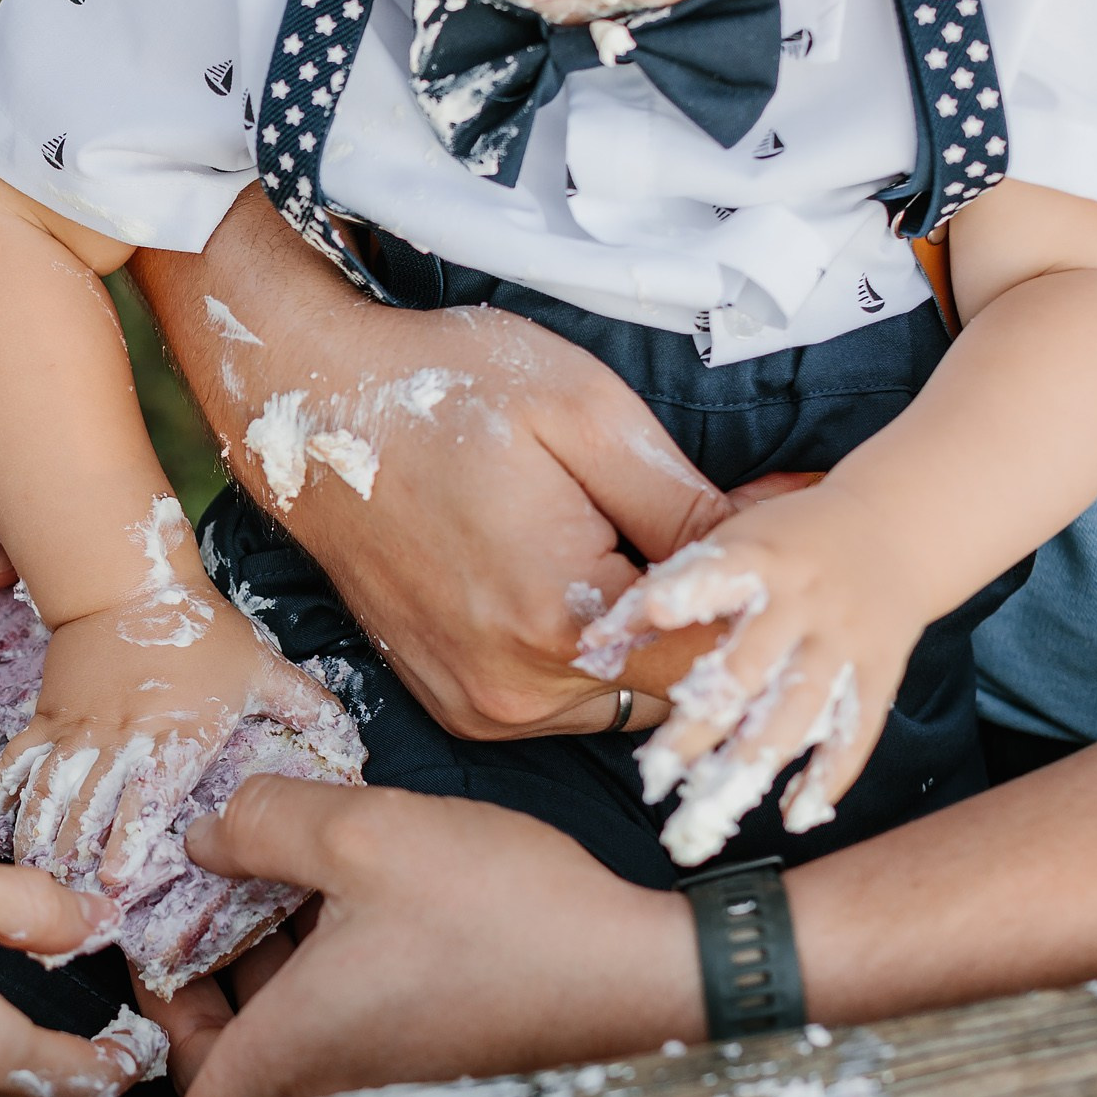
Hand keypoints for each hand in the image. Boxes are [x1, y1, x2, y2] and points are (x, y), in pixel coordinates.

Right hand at [0, 575, 340, 894]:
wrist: (129, 580)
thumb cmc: (202, 632)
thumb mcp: (263, 668)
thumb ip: (307, 708)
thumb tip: (355, 748)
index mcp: (174, 733)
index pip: (147, 795)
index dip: (128, 840)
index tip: (115, 880)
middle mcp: (120, 736)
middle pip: (90, 806)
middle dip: (76, 857)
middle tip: (69, 901)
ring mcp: (76, 728)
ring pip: (48, 791)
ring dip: (39, 838)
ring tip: (34, 878)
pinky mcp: (46, 718)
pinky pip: (17, 763)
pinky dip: (1, 799)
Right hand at [130, 193, 733, 739]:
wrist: (307, 410)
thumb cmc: (445, 392)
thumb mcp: (589, 416)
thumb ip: (692, 504)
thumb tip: (789, 532)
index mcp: (560, 620)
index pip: (718, 652)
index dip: (762, 595)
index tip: (772, 527)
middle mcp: (517, 688)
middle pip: (673, 690)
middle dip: (703, 623)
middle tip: (696, 530)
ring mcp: (479, 705)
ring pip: (619, 702)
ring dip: (643, 645)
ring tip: (627, 550)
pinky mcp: (455, 702)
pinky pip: (560, 703)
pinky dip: (585, 657)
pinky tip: (574, 581)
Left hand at [164, 779, 700, 1096]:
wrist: (639, 973)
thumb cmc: (505, 916)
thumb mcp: (366, 833)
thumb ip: (265, 823)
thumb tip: (204, 832)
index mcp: (296, 1052)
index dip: (148, 1029)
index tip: (147, 951)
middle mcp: (331, 1085)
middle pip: (228, 1058)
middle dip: (202, 976)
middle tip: (197, 894)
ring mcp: (382, 1079)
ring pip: (288, 1033)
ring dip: (267, 962)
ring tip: (266, 869)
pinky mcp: (426, 1058)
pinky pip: (342, 1023)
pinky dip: (323, 967)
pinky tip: (341, 889)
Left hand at [577, 482, 925, 867]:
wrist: (895, 529)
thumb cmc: (786, 542)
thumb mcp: (731, 542)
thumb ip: (667, 590)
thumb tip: (591, 647)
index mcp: (761, 557)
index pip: (720, 574)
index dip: (686, 592)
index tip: (652, 611)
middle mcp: (805, 603)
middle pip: (750, 669)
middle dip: (700, 722)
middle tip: (653, 771)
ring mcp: (844, 642)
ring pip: (798, 713)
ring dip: (751, 763)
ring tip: (709, 808)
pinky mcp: (878, 674)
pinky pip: (855, 735)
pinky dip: (826, 778)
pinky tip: (794, 815)